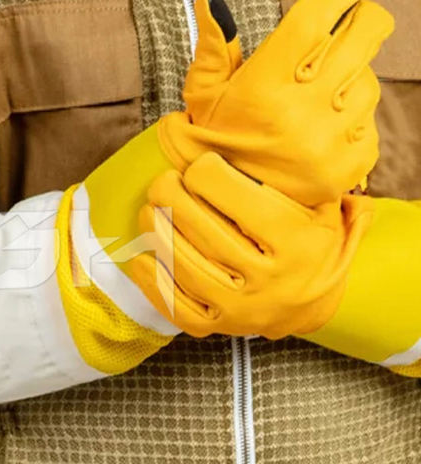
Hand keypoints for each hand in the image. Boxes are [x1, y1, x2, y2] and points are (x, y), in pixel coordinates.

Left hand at [128, 152, 374, 339]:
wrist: (314, 305)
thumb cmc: (310, 242)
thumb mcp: (322, 206)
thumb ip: (302, 176)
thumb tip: (269, 136)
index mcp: (298, 244)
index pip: (242, 202)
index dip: (210, 175)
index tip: (199, 164)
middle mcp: (271, 282)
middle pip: (206, 233)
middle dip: (174, 200)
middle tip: (161, 182)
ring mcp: (242, 310)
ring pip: (186, 267)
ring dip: (157, 233)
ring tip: (148, 210)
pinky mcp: (218, 328)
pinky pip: (176, 306)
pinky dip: (152, 281)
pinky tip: (141, 256)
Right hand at [159, 0, 393, 206]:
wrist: (225, 207)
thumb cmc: (214, 138)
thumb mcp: (204, 91)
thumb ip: (214, 40)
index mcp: (264, 83)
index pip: (321, 12)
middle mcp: (301, 109)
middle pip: (367, 31)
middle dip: (361, 20)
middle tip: (346, 28)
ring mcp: (331, 139)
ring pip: (369, 78)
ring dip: (351, 78)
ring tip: (319, 97)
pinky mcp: (350, 163)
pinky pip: (371, 121)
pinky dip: (352, 121)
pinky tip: (322, 130)